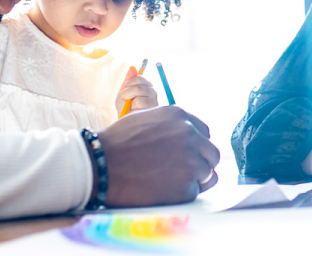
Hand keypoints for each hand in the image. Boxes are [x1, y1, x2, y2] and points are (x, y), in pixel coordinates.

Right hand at [99, 105, 220, 206]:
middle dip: (201, 164)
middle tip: (185, 173)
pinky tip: (162, 191)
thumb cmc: (115, 144)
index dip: (197, 146)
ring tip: (168, 183)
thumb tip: (185, 134)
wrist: (99, 165)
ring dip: (193, 180)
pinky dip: (181, 195)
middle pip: (211, 154)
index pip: (204, 133)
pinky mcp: (186, 186)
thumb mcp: (146, 119)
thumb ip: (170, 126)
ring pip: (207, 174)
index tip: (189, 155)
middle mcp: (190, 135)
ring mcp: (191, 161)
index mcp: (180, 116)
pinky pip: (194, 192)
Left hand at [116, 68, 157, 116]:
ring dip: (129, 98)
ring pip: (139, 90)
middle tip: (126, 99)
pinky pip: (140, 101)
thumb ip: (128, 80)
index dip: (129, 83)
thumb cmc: (125, 108)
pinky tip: (135, 111)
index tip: (125, 91)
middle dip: (127, 91)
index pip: (139, 77)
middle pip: (139, 84)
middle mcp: (153, 91)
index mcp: (146, 85)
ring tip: (130, 106)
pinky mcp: (153, 108)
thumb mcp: (123, 92)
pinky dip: (133, 106)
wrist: (125, 122)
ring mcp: (154, 99)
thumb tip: (133, 67)